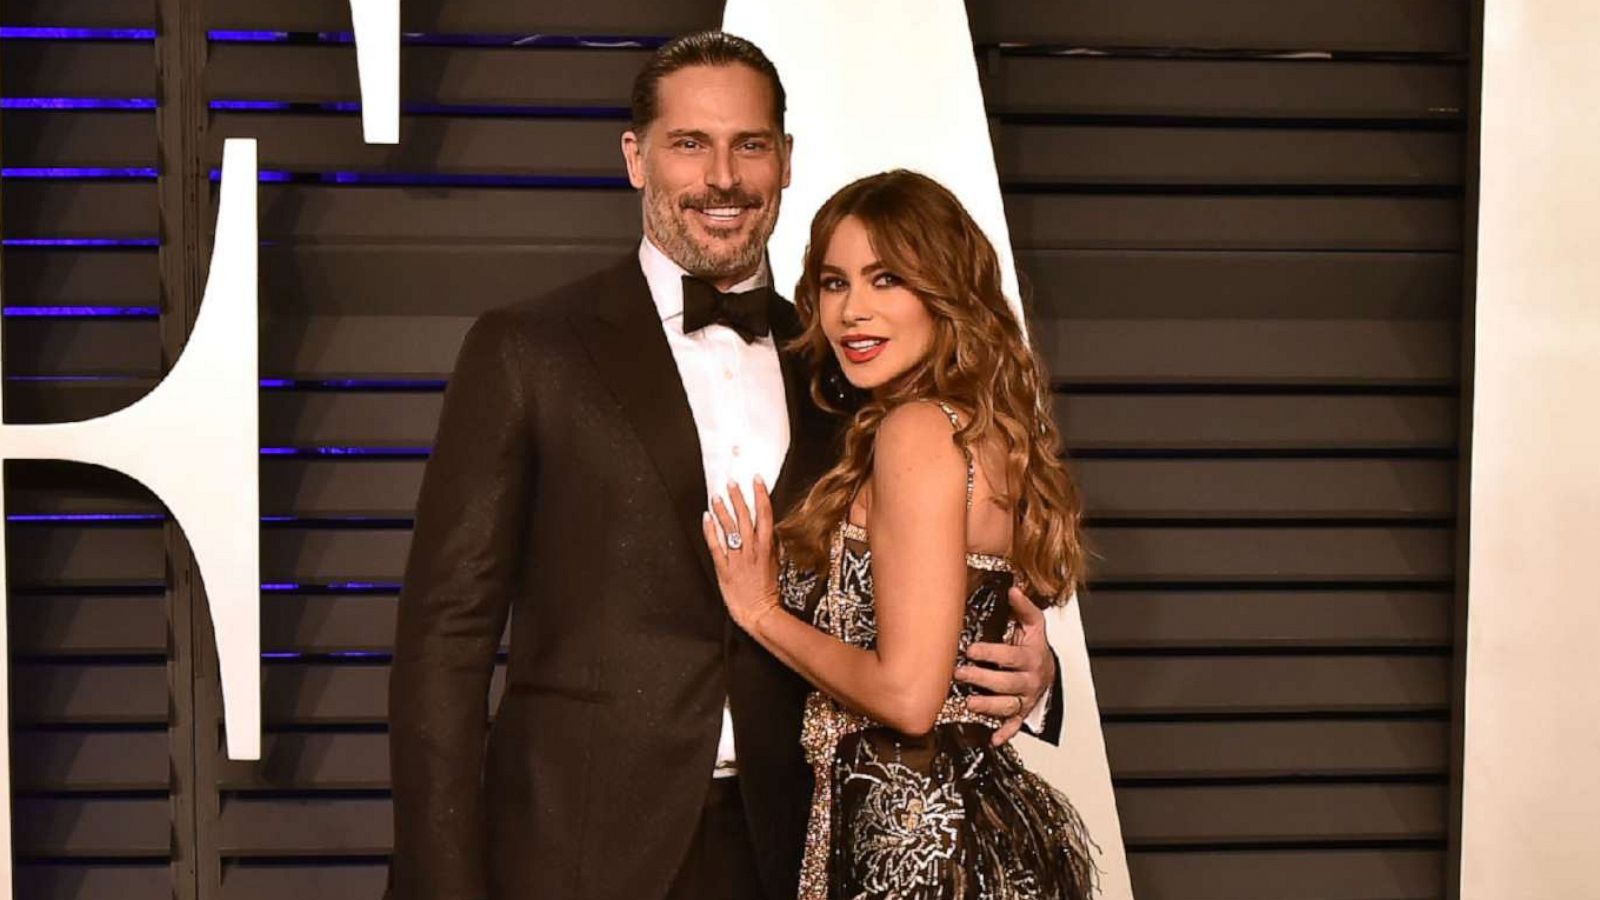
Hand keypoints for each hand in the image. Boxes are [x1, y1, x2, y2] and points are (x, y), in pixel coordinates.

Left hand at [701, 479, 781, 632]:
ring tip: (717, 496)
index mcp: (767, 547)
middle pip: (745, 517)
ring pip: (730, 528)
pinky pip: (716, 546)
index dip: (760, 495)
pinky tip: (706, 518)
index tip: (756, 480)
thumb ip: (773, 547)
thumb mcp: (777, 565)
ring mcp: (737, 558)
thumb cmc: (768, 592)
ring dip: (723, 510)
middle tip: (732, 482)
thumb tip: (772, 531)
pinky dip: (710, 531)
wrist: (760, 613)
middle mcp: (752, 549)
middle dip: (738, 497)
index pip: (765, 514)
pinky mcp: (724, 568)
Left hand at [955, 585, 1053, 744]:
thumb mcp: (1032, 624)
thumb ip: (1023, 607)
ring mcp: (1026, 698)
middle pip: (1007, 682)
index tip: (971, 650)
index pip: (1010, 656)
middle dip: (983, 679)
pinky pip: (1015, 725)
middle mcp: (1030, 680)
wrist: (1048, 670)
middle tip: (960, 673)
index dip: (991, 653)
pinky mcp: (1022, 712)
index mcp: (1031, 656)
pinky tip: (993, 738)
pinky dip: (1005, 733)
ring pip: (1008, 705)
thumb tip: (1013, 589)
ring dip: (989, 706)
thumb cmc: (1034, 646)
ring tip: (969, 703)